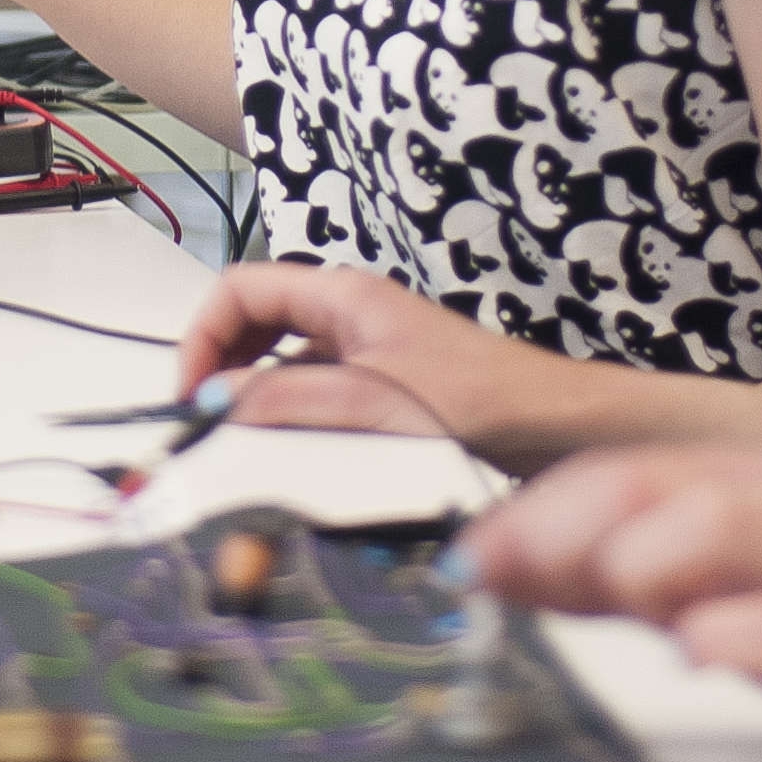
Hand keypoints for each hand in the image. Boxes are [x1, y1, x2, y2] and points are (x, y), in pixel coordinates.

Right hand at [179, 262, 760, 475]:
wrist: (568, 436)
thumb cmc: (491, 405)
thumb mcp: (373, 402)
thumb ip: (289, 401)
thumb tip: (216, 406)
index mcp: (344, 296)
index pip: (240, 292)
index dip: (203, 337)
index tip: (193, 395)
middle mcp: (352, 320)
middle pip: (254, 330)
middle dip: (222, 373)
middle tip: (206, 428)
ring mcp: (369, 359)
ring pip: (284, 374)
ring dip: (259, 410)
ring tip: (247, 456)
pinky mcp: (387, 401)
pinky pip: (318, 408)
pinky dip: (296, 434)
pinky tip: (297, 470)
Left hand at [463, 444, 761, 761]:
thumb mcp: (723, 599)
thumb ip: (623, 578)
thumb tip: (509, 565)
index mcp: (750, 484)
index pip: (615, 471)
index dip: (531, 512)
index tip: (473, 560)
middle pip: (642, 485)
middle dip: (554, 529)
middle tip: (497, 578)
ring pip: (703, 522)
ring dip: (632, 566)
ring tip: (603, 608)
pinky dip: (718, 637)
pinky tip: (696, 658)